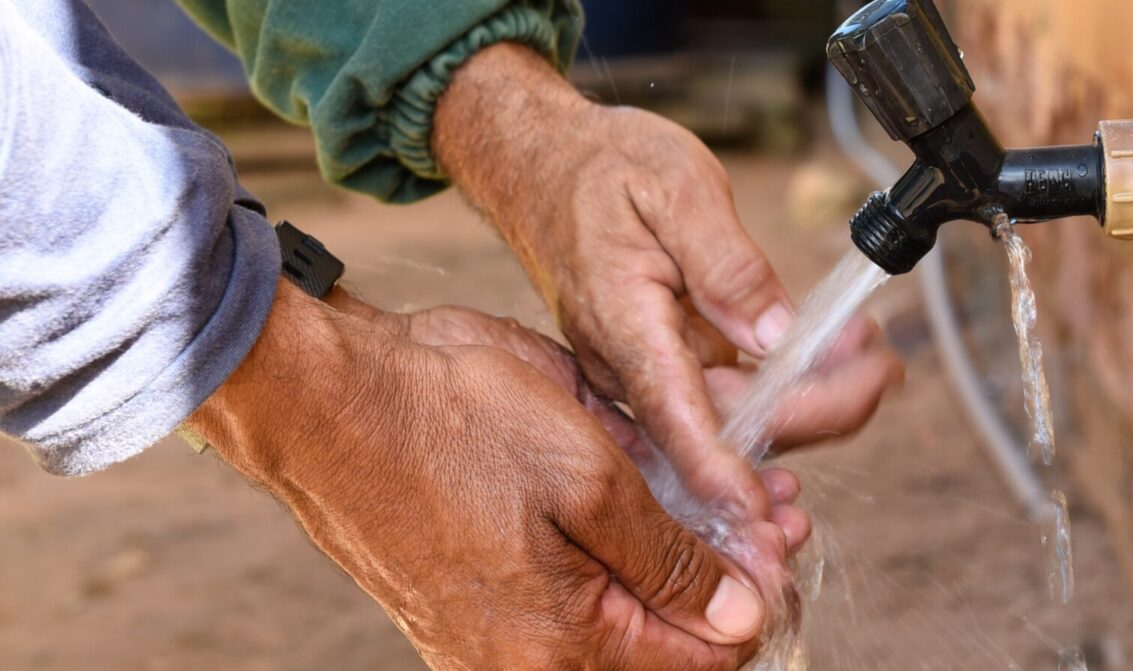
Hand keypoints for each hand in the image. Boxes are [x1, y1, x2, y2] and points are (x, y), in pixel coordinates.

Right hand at [188, 282, 792, 668]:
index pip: (700, 659)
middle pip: (664, 639)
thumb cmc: (446, 425)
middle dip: (730, 574)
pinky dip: (622, 547)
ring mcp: (495, 631)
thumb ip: (669, 560)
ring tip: (734, 493)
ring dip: (684, 555)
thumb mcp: (588, 481)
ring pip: (624, 609)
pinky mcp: (476, 595)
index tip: (783, 537)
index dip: (756, 600)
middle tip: (776, 508)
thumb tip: (739, 615)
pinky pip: (572, 587)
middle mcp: (526, 656)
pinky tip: (657, 494)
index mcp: (558, 647)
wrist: (327, 397)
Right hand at [432, 44, 901, 520]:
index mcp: (624, 325)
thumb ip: (726, 264)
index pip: (675, 416)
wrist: (541, 161)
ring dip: (814, 391)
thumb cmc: (601, 167)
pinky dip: (790, 374)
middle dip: (818, 407)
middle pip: (730, 422)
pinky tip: (835, 345)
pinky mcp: (669, 363)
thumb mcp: (676, 187)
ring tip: (872, 348)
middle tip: (885, 367)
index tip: (762, 507)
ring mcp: (652, 369)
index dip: (722, 470)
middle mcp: (631, 364)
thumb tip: (773, 333)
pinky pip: (735, 389)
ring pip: (742, 411)